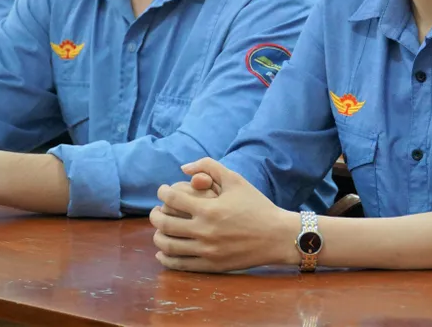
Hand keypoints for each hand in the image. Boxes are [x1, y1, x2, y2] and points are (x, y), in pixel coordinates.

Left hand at [150, 158, 299, 272]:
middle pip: (165, 223)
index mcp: (209, 208)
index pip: (172, 198)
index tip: (162, 191)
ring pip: (168, 246)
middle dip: (155, 215)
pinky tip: (162, 252)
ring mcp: (207, 250)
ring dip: (157, 236)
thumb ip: (209, 166)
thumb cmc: (256, 205)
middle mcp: (205, 231)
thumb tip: (183, 168)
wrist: (277, 236)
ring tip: (159, 229)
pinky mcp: (211, 265)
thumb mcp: (235, 179)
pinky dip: (166, 259)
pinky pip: (180, 264)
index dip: (162, 192)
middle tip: (155, 210)